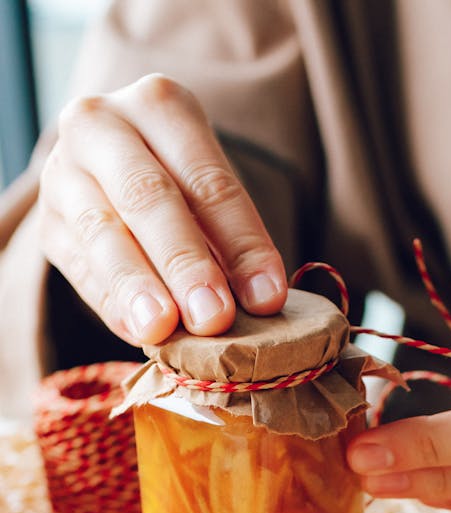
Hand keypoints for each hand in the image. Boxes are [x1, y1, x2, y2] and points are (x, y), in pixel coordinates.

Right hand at [39, 74, 286, 345]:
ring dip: (138, 286)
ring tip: (164, 330)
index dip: (242, 243)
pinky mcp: (48, 225)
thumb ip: (229, 239)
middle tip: (213, 317)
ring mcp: (64, 173)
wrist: (107, 169)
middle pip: (148, 198)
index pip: (208, 181)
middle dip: (185, 263)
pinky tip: (138, 333)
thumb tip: (258, 301)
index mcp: (160, 105)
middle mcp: (101, 125)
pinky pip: (80, 269)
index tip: (267, 298)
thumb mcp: (209, 190)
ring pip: (104, 233)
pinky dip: (112, 304)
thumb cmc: (180, 183)